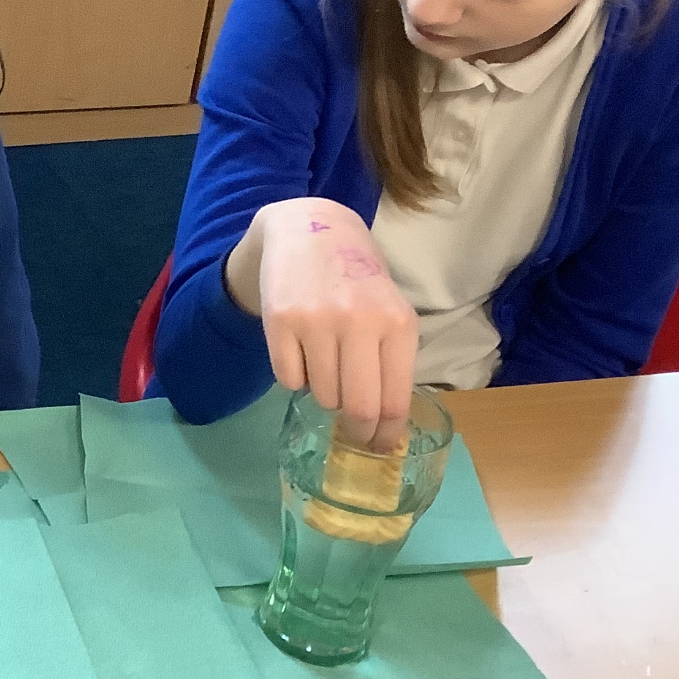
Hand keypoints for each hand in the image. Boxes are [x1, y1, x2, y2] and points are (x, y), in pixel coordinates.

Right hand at [225, 199, 416, 450]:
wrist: (308, 229)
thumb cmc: (356, 276)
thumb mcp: (389, 311)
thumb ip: (390, 360)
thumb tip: (385, 425)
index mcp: (397, 324)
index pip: (394, 401)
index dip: (385, 435)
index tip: (378, 448)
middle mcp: (360, 322)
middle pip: (359, 408)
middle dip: (356, 431)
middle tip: (352, 436)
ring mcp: (318, 322)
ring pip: (322, 395)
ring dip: (324, 393)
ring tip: (326, 364)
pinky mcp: (280, 321)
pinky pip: (288, 379)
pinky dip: (295, 376)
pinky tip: (301, 349)